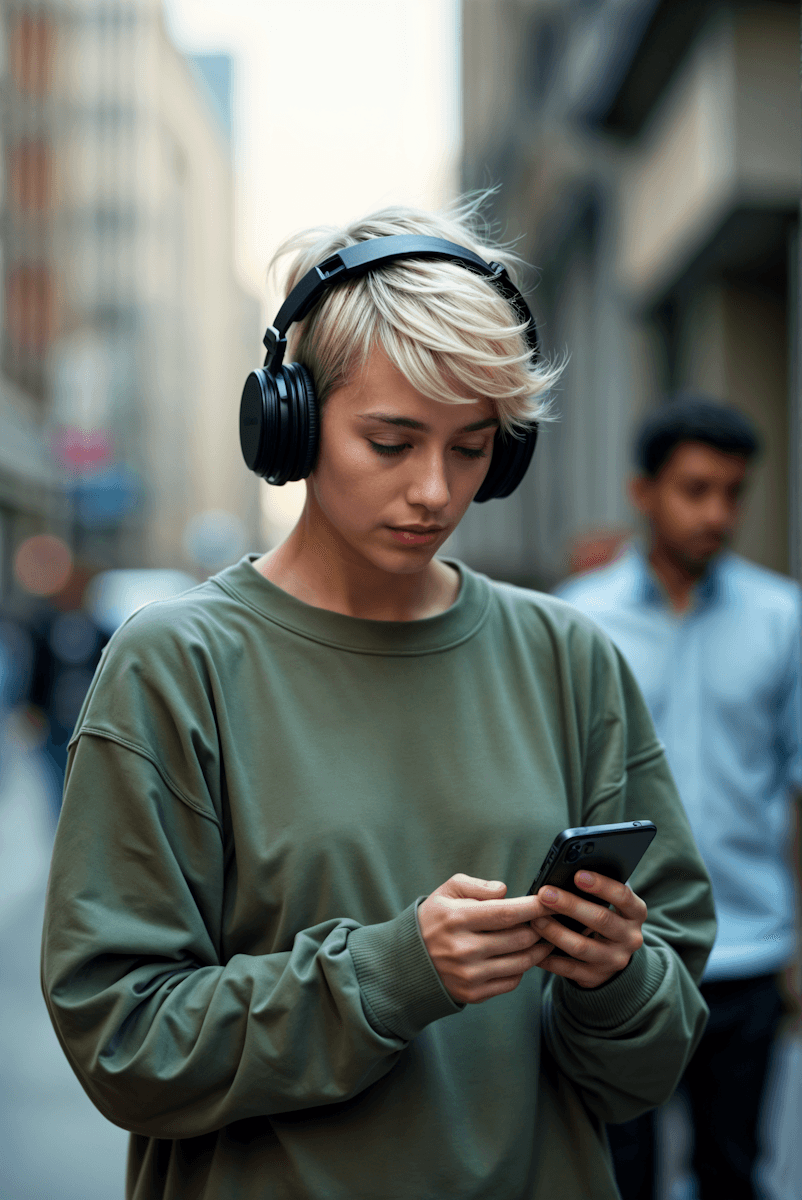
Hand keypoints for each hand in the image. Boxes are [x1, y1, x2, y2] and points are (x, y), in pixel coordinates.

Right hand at [418, 873, 551, 1003]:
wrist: (409, 961)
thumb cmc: (435, 920)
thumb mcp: (447, 892)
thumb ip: (477, 885)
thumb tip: (505, 891)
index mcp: (457, 919)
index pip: (506, 913)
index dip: (534, 907)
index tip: (551, 900)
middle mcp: (464, 949)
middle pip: (519, 938)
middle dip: (541, 927)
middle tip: (551, 919)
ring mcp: (469, 974)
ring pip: (521, 962)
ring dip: (539, 948)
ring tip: (545, 937)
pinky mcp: (473, 993)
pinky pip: (512, 981)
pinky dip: (522, 967)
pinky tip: (522, 955)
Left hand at [532, 871, 646, 988]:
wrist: (614, 956)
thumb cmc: (606, 918)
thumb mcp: (612, 904)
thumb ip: (597, 890)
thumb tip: (567, 871)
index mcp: (636, 913)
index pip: (623, 896)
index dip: (601, 885)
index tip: (577, 875)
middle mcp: (630, 938)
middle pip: (600, 919)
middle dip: (570, 905)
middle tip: (545, 893)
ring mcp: (614, 960)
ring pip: (581, 947)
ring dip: (554, 932)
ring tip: (535, 919)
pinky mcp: (596, 977)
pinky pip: (568, 968)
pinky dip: (548, 958)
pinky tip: (532, 947)